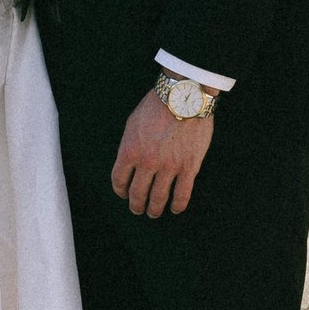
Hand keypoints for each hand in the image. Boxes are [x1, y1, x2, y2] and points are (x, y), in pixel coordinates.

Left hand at [112, 92, 214, 217]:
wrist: (184, 96)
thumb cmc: (157, 106)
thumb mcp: (133, 123)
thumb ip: (130, 145)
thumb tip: (129, 162)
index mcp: (129, 150)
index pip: (119, 180)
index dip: (120, 191)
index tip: (124, 194)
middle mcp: (147, 162)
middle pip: (137, 194)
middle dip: (136, 205)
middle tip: (138, 209)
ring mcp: (169, 167)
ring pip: (158, 198)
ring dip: (155, 209)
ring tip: (154, 213)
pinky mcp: (189, 167)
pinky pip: (182, 194)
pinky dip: (178, 206)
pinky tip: (175, 209)